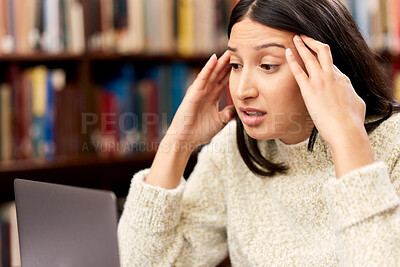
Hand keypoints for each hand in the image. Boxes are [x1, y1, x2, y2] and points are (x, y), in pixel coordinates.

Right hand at [164, 51, 234, 150]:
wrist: (186, 139)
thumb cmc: (199, 132)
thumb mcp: (220, 122)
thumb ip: (227, 114)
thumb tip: (236, 109)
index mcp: (211, 97)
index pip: (223, 81)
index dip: (231, 72)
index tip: (241, 63)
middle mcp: (205, 92)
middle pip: (218, 74)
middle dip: (227, 63)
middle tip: (237, 52)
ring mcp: (199, 91)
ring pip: (211, 73)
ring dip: (219, 62)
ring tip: (228, 51)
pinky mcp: (193, 92)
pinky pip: (202, 78)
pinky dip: (208, 68)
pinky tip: (214, 59)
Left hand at [285, 34, 373, 176]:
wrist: (346, 130)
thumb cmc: (352, 121)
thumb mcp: (357, 104)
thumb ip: (351, 96)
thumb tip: (351, 96)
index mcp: (343, 79)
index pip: (331, 63)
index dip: (322, 57)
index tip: (315, 54)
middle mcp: (332, 76)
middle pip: (323, 51)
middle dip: (312, 42)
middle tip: (304, 37)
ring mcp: (320, 81)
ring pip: (310, 56)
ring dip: (302, 45)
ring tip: (295, 38)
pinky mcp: (309, 90)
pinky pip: (298, 70)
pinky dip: (292, 60)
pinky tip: (287, 52)